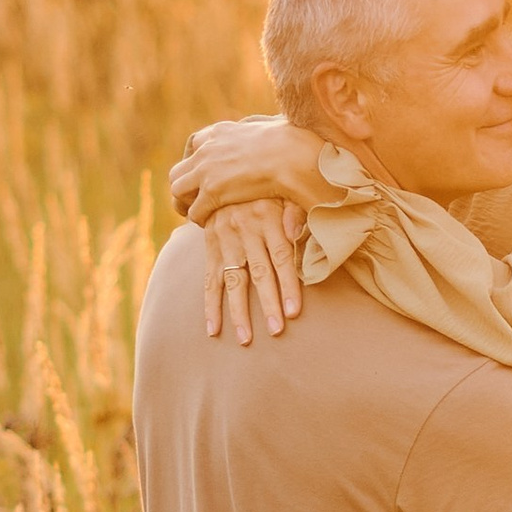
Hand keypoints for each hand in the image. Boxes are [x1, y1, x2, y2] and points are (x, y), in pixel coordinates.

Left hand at [169, 114, 324, 222]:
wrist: (293, 156)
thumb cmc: (292, 146)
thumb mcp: (271, 131)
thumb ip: (259, 135)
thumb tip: (263, 133)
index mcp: (221, 131)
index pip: (195, 144)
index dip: (198, 165)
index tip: (206, 177)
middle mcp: (207, 148)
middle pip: (178, 170)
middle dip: (185, 188)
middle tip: (197, 203)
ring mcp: (206, 169)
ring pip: (177, 190)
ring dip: (187, 204)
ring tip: (202, 215)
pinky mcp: (212, 191)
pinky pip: (194, 211)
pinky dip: (200, 220)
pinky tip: (214, 224)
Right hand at [201, 199, 307, 343]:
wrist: (225, 172)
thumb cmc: (268, 188)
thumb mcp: (285, 190)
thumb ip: (296, 212)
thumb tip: (301, 233)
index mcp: (267, 216)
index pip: (281, 256)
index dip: (289, 284)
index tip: (295, 310)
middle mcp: (245, 230)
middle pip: (259, 272)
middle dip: (268, 303)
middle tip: (277, 330)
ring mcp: (225, 241)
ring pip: (234, 281)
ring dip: (239, 311)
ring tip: (246, 338)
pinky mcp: (211, 248)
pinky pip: (210, 280)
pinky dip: (211, 306)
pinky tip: (213, 330)